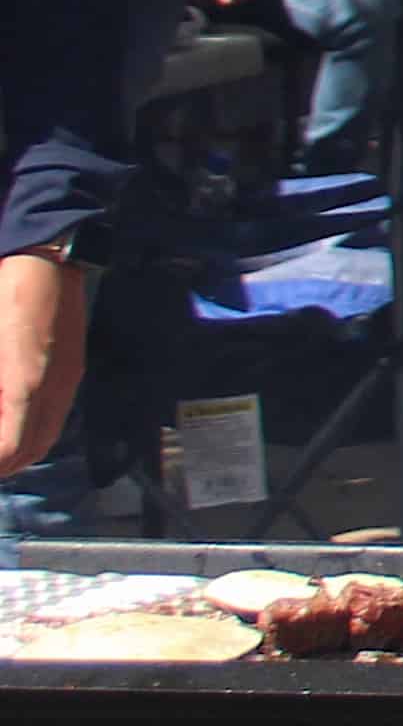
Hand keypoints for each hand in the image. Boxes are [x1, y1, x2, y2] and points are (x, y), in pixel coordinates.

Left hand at [0, 249, 80, 473]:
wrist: (47, 261)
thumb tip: (1, 405)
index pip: (10, 448)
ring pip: (47, 435)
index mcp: (25, 384)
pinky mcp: (72, 369)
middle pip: (33, 449)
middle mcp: (53, 389)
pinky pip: (56, 414)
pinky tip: (14, 419)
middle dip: (7, 464)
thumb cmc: (7, 296)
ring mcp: (67, 379)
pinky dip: (34, 430)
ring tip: (1, 449)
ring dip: (21, 450)